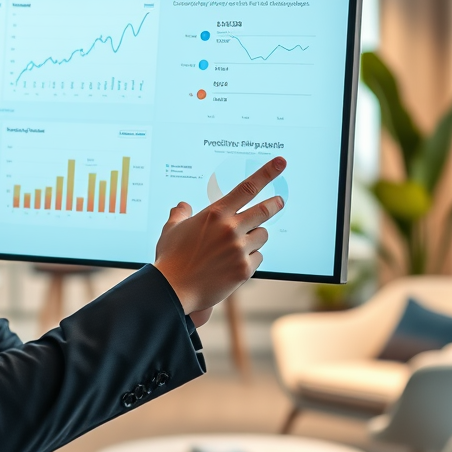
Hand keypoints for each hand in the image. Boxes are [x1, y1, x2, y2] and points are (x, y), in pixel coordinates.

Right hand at [153, 157, 285, 322]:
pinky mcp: (244, 269)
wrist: (173, 289)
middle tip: (279, 201)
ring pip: (262, 236)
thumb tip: (182, 206)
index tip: (281, 162)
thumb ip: (180, 214)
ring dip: (255, 238)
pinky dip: (250, 259)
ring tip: (240, 245)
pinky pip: (258, 258)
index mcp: (215, 214)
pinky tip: (235, 264)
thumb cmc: (170, 259)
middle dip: (274, 204)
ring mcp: (239, 249)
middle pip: (264, 210)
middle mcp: (231, 228)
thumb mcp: (171, 230)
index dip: (267, 173)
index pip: (247, 187)